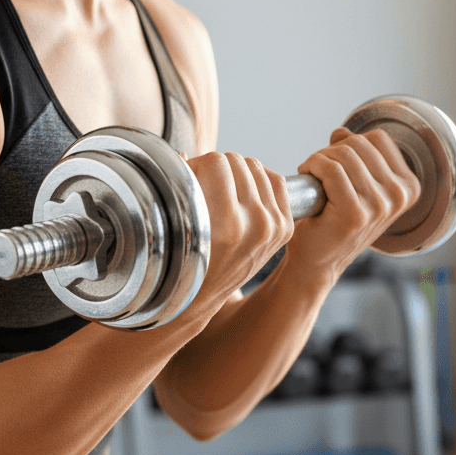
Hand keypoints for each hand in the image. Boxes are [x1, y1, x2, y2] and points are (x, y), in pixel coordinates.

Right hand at [184, 151, 293, 312]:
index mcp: (227, 224)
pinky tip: (242, 193)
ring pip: (255, 167)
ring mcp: (273, 227)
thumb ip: (179, 183)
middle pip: (236, 161)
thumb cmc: (177, 258)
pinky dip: (258, 180)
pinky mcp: (283, 228)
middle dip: (215, 169)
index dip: (196, 166)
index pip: (216, 161)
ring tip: (220, 194)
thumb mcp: (172, 224)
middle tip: (202, 188)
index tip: (187, 182)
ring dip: (236, 174)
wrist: (197, 298)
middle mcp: (256, 225)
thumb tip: (184, 156)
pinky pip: (276, 180)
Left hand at [286, 127, 419, 280]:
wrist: (315, 261)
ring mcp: (380, 205)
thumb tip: (342, 132)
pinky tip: (307, 179)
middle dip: (332, 152)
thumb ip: (354, 155)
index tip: (337, 164)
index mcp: (409, 187)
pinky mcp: (355, 212)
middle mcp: (400, 196)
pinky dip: (312, 167)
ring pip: (343, 154)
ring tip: (313, 177)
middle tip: (319, 172)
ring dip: (319, 160)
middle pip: (359, 143)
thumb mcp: (355, 185)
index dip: (351, 144)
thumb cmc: (332, 222)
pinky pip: (330, 169)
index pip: (378, 138)